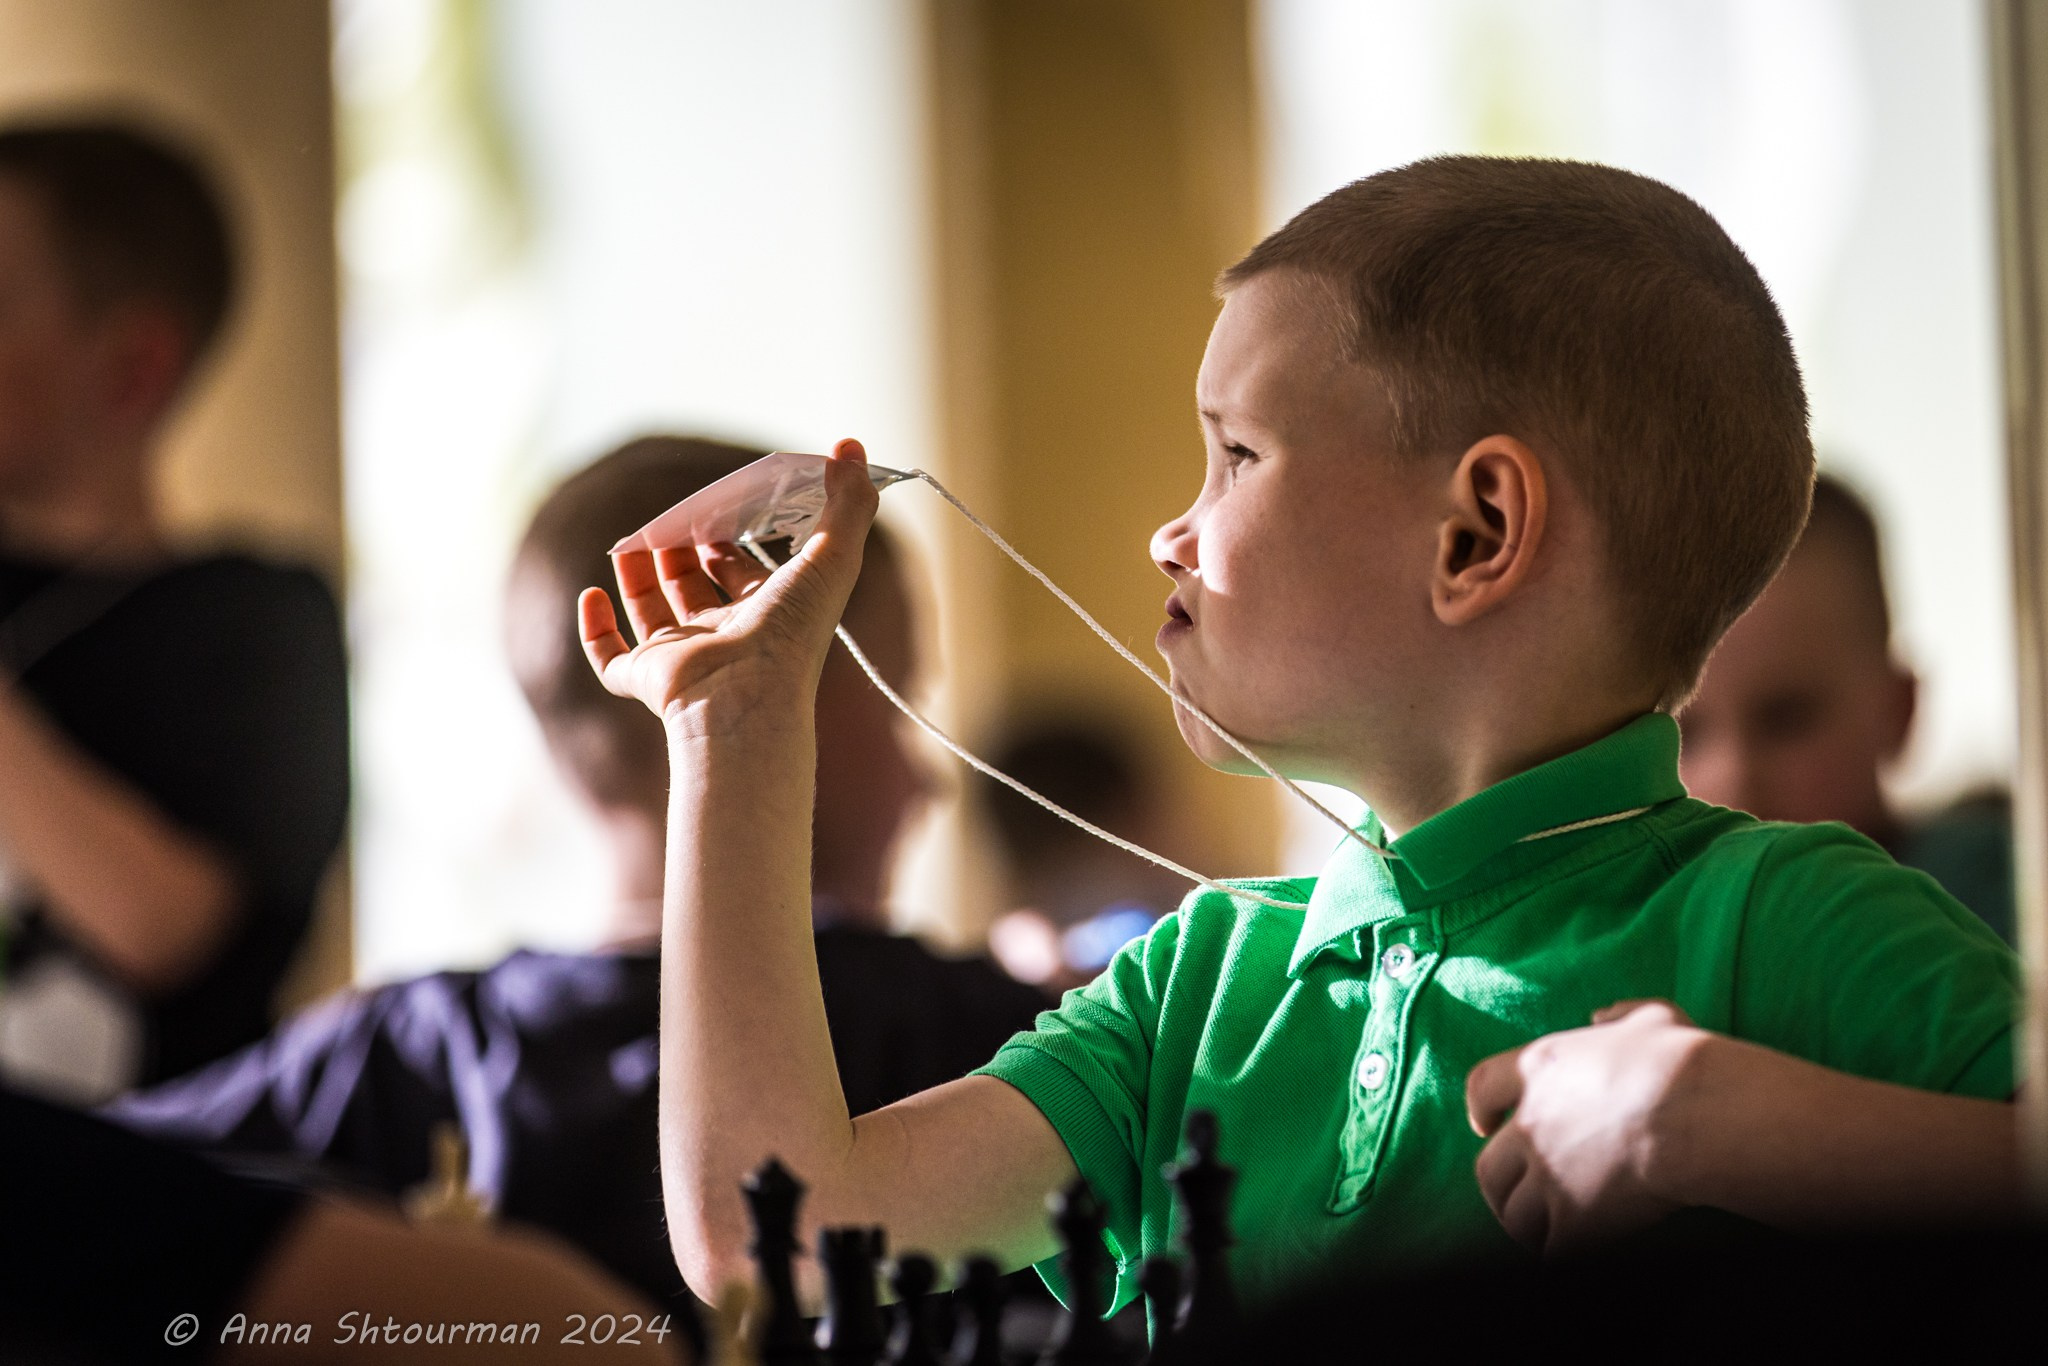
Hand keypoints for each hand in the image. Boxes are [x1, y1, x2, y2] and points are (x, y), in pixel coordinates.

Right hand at [580, 438, 879, 728]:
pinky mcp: (647, 680)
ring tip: (631, 540)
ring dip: (639, 575)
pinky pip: (611, 660)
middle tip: (675, 518)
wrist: (745, 697)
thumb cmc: (791, 631)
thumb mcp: (832, 556)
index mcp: (768, 616)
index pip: (745, 572)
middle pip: (697, 589)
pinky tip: (593, 593)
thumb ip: (848, 502)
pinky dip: (596, 630)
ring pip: (654, 615)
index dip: (731, 539)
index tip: (720, 504)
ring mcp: (683, 660)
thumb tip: (851, 446)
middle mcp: (725, 638)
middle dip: (683, 550)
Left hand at [1465, 1000, 1708, 1254]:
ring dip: (1524, 1223)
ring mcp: (1548, 1175)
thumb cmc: (1676, 1061)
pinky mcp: (1574, 1219)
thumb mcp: (1648, 1018)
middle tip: (1513, 1195)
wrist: (1693, 1114)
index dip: (1478, 1108)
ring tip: (1539, 1231)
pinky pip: (1549, 1247)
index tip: (1483, 1125)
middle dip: (1498, 1185)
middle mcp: (1530, 1125)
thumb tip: (1601, 1016)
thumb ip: (1618, 1016)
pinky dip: (1556, 1251)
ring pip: (1513, 1214)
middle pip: (1488, 1168)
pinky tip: (1571, 1250)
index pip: (1480, 1087)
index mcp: (1538, 1070)